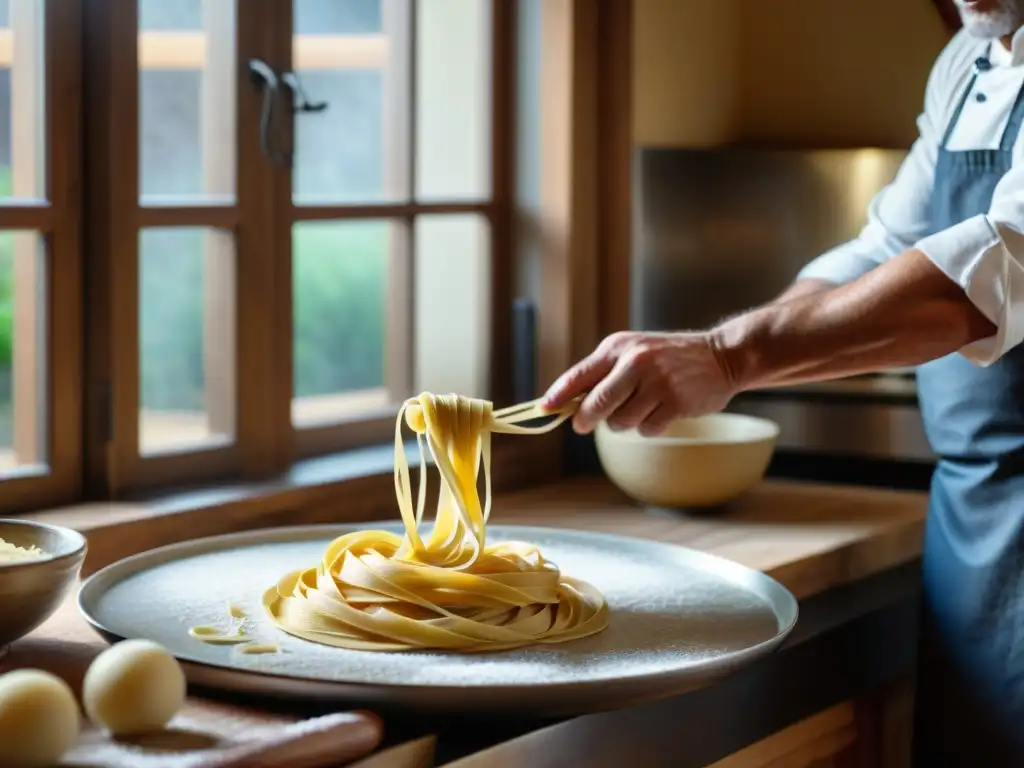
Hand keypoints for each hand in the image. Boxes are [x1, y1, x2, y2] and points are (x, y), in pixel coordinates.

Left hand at [540, 331, 737, 435]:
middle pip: (596, 404)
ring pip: (619, 422)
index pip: (580, 374)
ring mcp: (657, 382)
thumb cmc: (667, 358)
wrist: (720, 356)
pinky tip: (662, 410)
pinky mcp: (675, 402)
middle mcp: (635, 362)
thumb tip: (568, 403)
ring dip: (624, 422)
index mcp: (619, 347)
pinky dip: (649, 426)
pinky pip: (646, 429)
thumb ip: (603, 374)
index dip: (558, 395)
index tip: (544, 409)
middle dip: (585, 420)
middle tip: (583, 425)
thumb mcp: (633, 351)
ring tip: (641, 406)